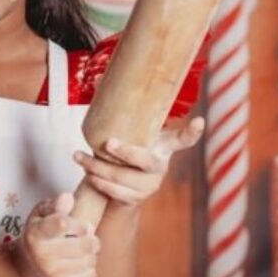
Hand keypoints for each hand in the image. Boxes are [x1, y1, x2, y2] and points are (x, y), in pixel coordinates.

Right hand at [13, 193, 98, 276]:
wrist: (27, 267)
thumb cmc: (39, 233)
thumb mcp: (40, 214)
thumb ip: (55, 204)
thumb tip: (68, 198)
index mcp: (36, 233)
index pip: (63, 224)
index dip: (77, 223)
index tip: (78, 225)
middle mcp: (42, 255)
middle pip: (84, 244)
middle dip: (91, 237)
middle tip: (88, 235)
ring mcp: (52, 274)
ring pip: (89, 259)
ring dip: (91, 252)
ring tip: (84, 249)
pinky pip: (90, 275)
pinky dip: (90, 267)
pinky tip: (81, 262)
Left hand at [73, 116, 204, 206]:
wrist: (124, 187)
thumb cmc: (127, 149)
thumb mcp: (129, 131)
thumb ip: (118, 110)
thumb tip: (100, 77)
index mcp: (163, 146)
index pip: (183, 139)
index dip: (192, 132)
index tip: (199, 121)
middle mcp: (160, 166)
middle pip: (147, 161)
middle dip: (127, 153)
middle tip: (108, 143)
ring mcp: (150, 185)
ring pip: (123, 177)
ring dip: (97, 167)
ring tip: (78, 156)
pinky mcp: (136, 199)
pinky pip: (116, 192)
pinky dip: (98, 182)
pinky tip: (87, 173)